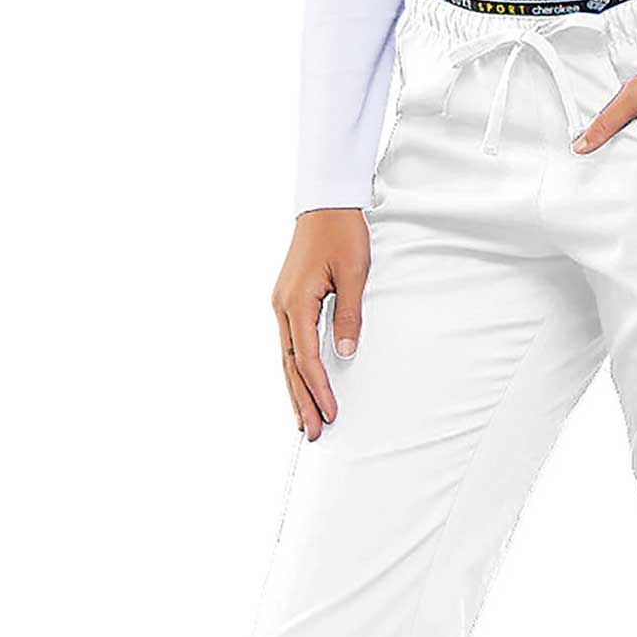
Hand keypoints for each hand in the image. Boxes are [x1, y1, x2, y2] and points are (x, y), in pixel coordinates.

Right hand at [272, 208, 369, 440]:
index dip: (319, 390)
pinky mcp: (288, 302)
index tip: (331, 414)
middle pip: (291, 366)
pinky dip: (295, 369)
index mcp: (297, 302)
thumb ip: (349, 315)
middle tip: (312, 433)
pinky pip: (289, 345)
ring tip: (304, 420)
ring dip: (296, 390)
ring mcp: (282, 305)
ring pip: (287, 358)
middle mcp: (282, 307)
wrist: (326, 202)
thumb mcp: (354, 273)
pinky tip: (300, 386)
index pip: (306, 358)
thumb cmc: (341, 233)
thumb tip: (345, 353)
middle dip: (302, 401)